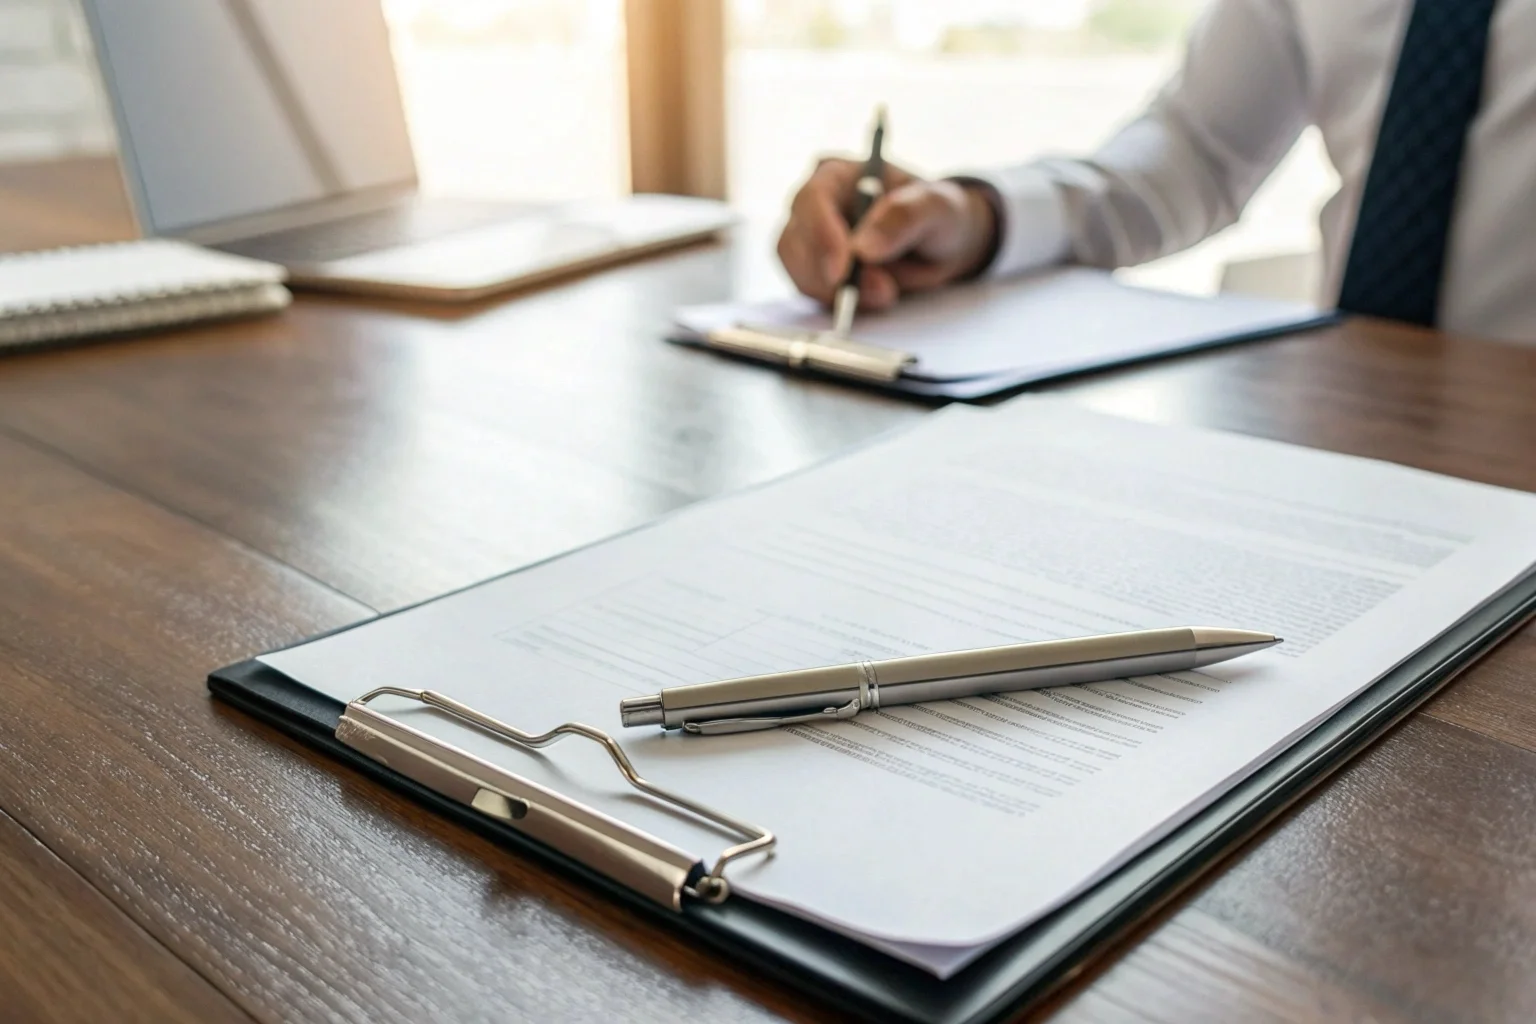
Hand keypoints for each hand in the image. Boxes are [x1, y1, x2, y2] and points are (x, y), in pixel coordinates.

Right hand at [777, 158, 997, 310]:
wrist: (940, 245)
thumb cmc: (938, 214)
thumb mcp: (936, 207)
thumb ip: (904, 218)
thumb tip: (863, 248)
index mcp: (838, 174)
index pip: (813, 200)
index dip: (822, 235)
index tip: (841, 271)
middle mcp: (815, 205)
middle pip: (795, 240)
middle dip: (833, 275)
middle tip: (882, 292)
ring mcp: (810, 240)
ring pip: (798, 271)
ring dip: (836, 293)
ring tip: (886, 293)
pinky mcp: (814, 271)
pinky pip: (811, 292)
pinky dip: (838, 303)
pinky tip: (872, 298)